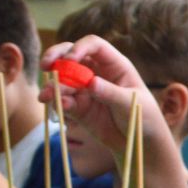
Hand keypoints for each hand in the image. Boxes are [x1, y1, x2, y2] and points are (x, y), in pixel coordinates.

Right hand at [41, 37, 161, 154]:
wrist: (139, 141)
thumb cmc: (143, 115)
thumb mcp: (131, 103)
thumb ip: (111, 93)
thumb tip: (90, 82)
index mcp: (114, 65)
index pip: (94, 46)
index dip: (79, 47)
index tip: (70, 59)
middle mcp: (97, 72)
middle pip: (70, 55)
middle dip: (55, 57)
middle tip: (45, 66)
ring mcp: (85, 89)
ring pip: (62, 80)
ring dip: (52, 86)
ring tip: (45, 96)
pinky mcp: (77, 106)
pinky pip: (62, 100)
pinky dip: (57, 102)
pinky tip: (59, 107)